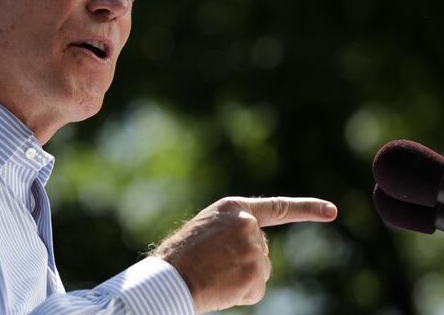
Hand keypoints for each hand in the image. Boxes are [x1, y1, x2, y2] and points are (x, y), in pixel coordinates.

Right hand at [153, 197, 337, 313]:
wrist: (170, 276)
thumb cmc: (181, 255)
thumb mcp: (207, 229)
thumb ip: (234, 230)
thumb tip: (257, 250)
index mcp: (234, 207)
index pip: (278, 208)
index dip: (308, 209)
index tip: (332, 212)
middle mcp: (248, 224)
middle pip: (261, 249)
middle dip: (244, 261)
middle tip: (214, 265)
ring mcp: (254, 248)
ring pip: (261, 271)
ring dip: (242, 279)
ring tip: (215, 275)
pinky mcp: (256, 273)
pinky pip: (256, 290)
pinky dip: (241, 294)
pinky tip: (221, 288)